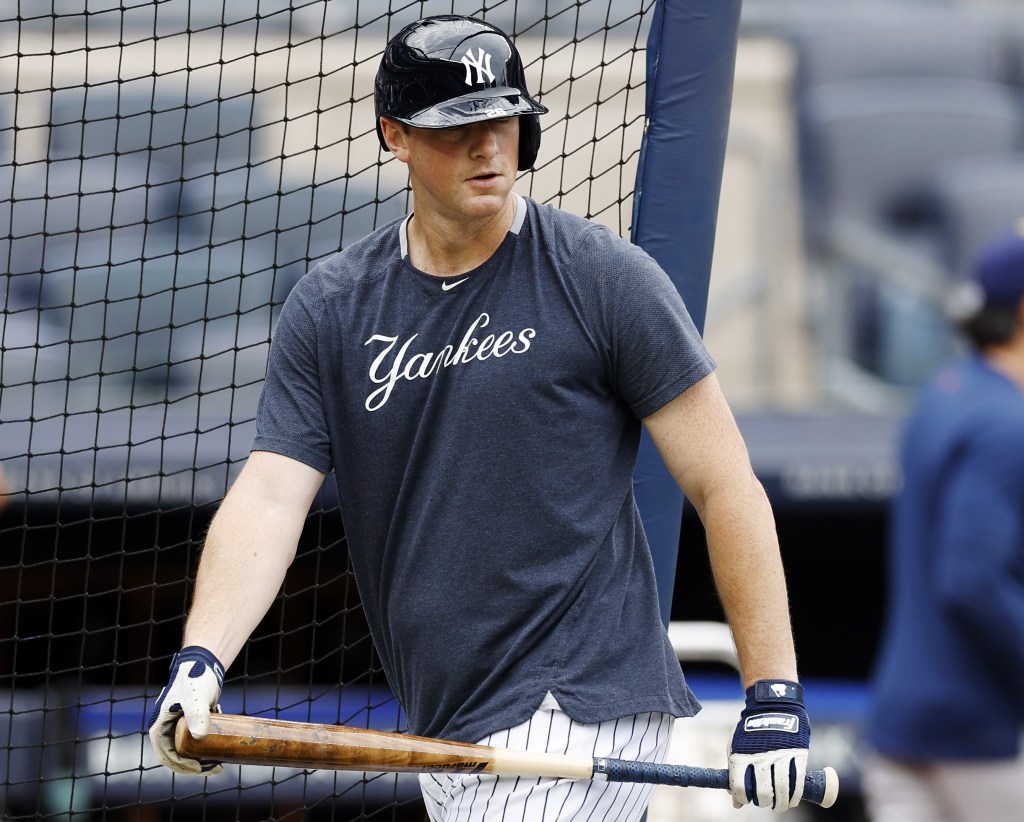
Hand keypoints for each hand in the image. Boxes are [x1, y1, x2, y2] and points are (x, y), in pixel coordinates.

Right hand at [147, 646, 225, 774]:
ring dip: (200, 758)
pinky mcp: (190, 721)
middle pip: (177, 754)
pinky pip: (195, 740)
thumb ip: (197, 714)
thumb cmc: (197, 678)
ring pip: (187, 749)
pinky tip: (220, 750)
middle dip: (193, 765)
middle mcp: (166, 727)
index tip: (199, 768)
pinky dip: (205, 747)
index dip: (181, 766)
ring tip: (218, 763)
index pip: (166, 754)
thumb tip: (199, 737)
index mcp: (159, 724)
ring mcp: (178, 724)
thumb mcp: (196, 697)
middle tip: (215, 768)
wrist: (206, 663)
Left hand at [728, 679, 809, 811]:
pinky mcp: (797, 756)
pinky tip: (791, 801)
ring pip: (781, 790)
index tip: (743, 800)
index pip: (739, 785)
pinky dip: (794, 797)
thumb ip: (734, 771)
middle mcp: (761, 757)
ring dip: (780, 804)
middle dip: (762, 801)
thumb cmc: (751, 728)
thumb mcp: (736, 744)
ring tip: (778, 807)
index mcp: (742, 754)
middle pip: (762, 791)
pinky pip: (797, 783)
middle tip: (763, 802)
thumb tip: (735, 801)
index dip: (741, 797)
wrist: (773, 705)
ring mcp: (780, 757)